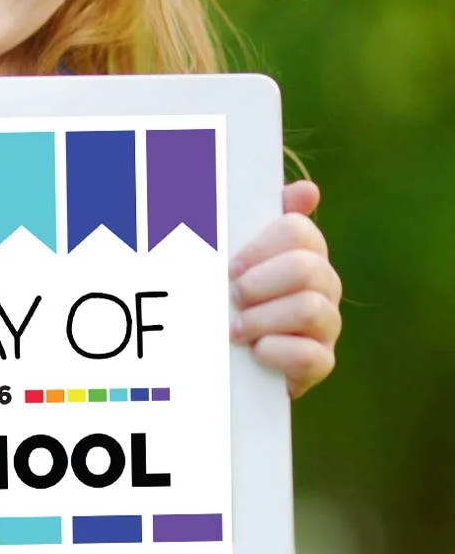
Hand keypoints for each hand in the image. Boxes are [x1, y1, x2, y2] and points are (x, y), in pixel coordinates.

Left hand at [228, 180, 341, 398]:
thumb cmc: (226, 299)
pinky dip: (275, 353)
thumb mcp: (231, 260)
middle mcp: (323, 284)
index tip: (231, 267)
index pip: (297, 231)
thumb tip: (308, 190)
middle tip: (232, 298)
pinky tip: (255, 352)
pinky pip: (310, 356)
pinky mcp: (321, 362)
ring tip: (235, 330)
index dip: (260, 248)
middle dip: (258, 285)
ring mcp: (326, 324)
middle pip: (306, 268)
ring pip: (308, 310)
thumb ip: (254, 221)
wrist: (226, 360)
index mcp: (303, 251)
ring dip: (261, 320)